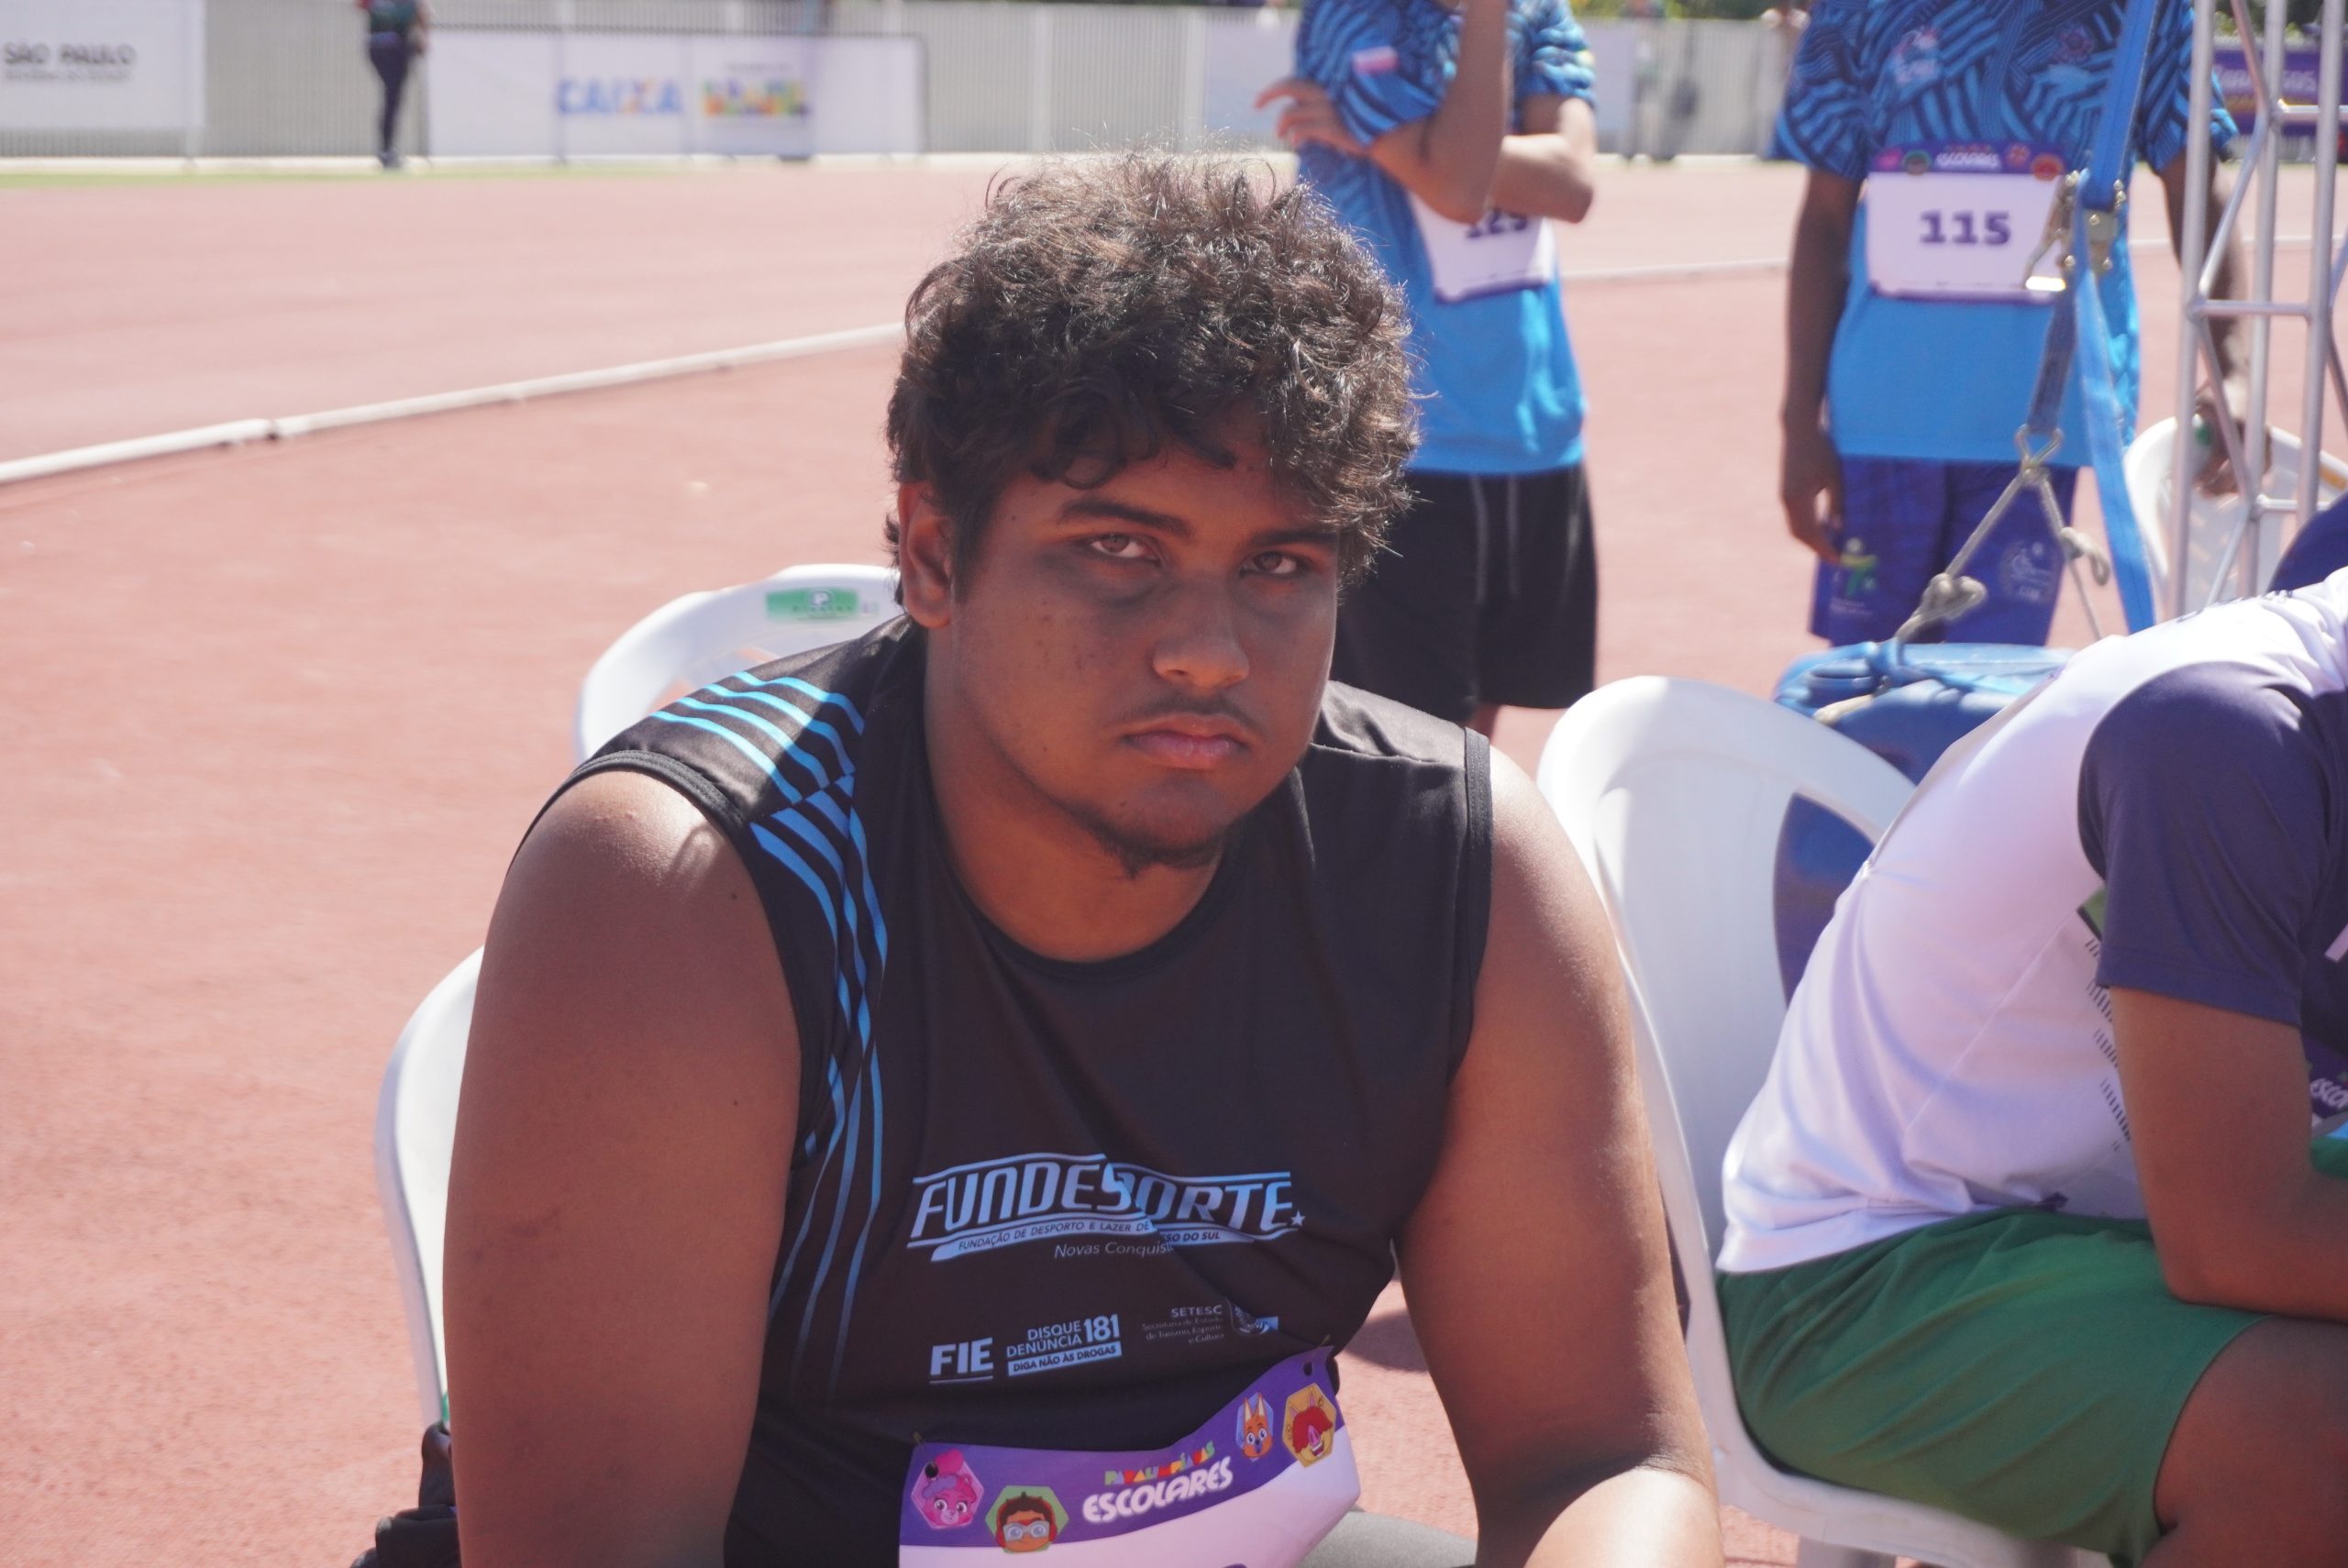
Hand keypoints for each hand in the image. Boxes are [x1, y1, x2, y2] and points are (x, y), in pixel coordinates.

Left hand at [1255, 77, 1364, 156]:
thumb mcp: (1345, 106)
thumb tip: (1298, 112)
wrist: (1390, 135)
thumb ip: (1324, 103)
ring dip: (1281, 124)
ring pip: (1291, 113)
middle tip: (1257, 105)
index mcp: (1330, 85)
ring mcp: (1331, 110)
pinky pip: (1303, 130)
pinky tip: (1296, 143)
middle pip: (1289, 86)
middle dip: (1268, 95)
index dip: (1274, 89)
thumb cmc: (1366, 122)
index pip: (1296, 80)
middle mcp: (1328, 92)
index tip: (1259, 100)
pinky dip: (1295, 136)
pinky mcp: (1334, 128)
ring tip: (1281, 134)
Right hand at [1780, 415, 1843, 561]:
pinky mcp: (1786, 492)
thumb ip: (1836, 503)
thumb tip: (1838, 529)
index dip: (1824, 548)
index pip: (1811, 532)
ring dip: (1811, 539)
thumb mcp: (1835, 476)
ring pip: (1795, 527)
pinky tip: (1821, 528)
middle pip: (1799, 534)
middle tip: (1835, 557)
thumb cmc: (1821, 449)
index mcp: (1799, 498)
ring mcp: (1784, 496)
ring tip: (1831, 545)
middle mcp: (1787, 500)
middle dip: (1817, 548)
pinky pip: (1795, 517)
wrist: (1799, 429)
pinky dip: (1807, 527)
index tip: (1838, 559)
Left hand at [2192, 377, 2255, 496]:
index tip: (2195, 483)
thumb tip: (2174, 455)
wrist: (2240, 378)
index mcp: (2231, 424)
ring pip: (2256, 472)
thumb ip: (2187, 426)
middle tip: (2204, 493)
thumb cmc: (2215, 393)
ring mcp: (2262, 436)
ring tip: (2218, 492)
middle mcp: (2249, 432)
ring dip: (2237, 485)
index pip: (2220, 457)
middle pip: (2240, 470)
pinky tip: (2235, 484)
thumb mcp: (2197, 405)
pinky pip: (2264, 465)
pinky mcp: (2266, 439)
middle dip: (2221, 487)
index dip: (2208, 474)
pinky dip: (2251, 477)